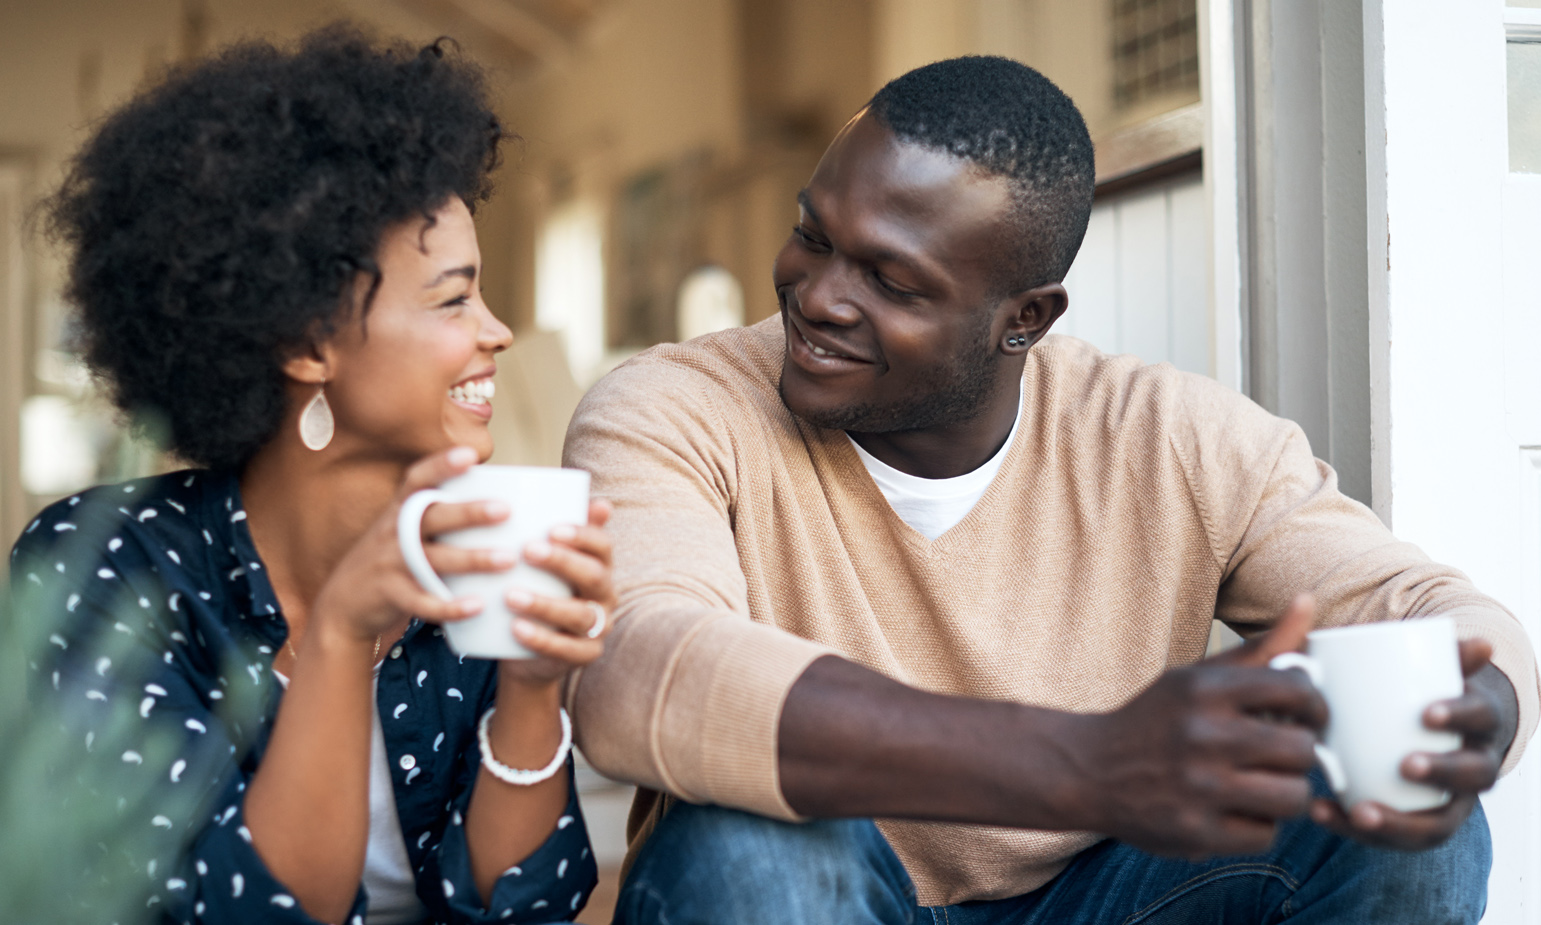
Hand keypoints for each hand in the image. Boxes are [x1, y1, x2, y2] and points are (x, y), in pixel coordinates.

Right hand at [310, 446, 510, 645]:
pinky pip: (422, 602)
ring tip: (508, 559)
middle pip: (431, 517)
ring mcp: (390, 564)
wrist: (343, 604)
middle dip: (468, 512)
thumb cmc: (391, 560)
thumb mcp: (402, 531)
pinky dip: (449, 606)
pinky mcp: (391, 596)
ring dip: (472, 559)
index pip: (417, 480)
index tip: (470, 455)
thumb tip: (495, 498)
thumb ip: (436, 516)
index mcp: (399, 511)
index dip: (441, 465)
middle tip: (505, 509)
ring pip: (433, 559)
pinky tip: (477, 605)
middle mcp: (393, 533)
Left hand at [498, 499, 616, 686]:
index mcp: (599, 566)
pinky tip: (516, 628)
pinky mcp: (584, 656)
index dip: (582, 535)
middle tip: (527, 550)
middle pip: (594, 576)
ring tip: (510, 594)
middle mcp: (605, 595)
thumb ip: (546, 534)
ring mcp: (598, 628)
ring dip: (546, 603)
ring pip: (581, 614)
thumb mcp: (539, 565)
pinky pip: (568, 649)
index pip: (602, 546)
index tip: (552, 527)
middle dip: (563, 562)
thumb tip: (552, 495)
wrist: (527, 653)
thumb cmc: (534, 594)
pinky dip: (542, 639)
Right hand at [1065, 596, 1326, 858]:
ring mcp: (1198, 787)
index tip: (1304, 715)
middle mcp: (1202, 735)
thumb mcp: (1199, 677)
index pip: (1298, 690)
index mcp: (1205, 689)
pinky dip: (1257, 825)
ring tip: (1263, 784)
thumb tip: (1309, 600)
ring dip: (1285, 793)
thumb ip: (1262, 647)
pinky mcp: (1195, 832)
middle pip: (1303, 750)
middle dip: (1299, 753)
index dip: (1314, 705)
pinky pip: (1266, 835)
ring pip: (1293, 797)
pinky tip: (1234, 809)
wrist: (1088, 770)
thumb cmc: (1157, 720)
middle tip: (1280, 754)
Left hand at [1309, 638, 1514, 849]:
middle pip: (1472, 776)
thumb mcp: (1426, 668)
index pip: (1480, 717)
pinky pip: (1394, 839)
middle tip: (1406, 764)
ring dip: (1399, 823)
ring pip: (1436, 824)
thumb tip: (1471, 640)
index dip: (1459, 715)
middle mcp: (1474, 767)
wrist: (1426, 728)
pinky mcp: (1415, 823)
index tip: (1425, 713)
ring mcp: (1448, 802)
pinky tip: (1320, 812)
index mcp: (1477, 722)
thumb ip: (1434, 651)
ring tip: (1358, 811)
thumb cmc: (1418, 691)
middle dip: (1442, 773)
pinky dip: (1356, 830)